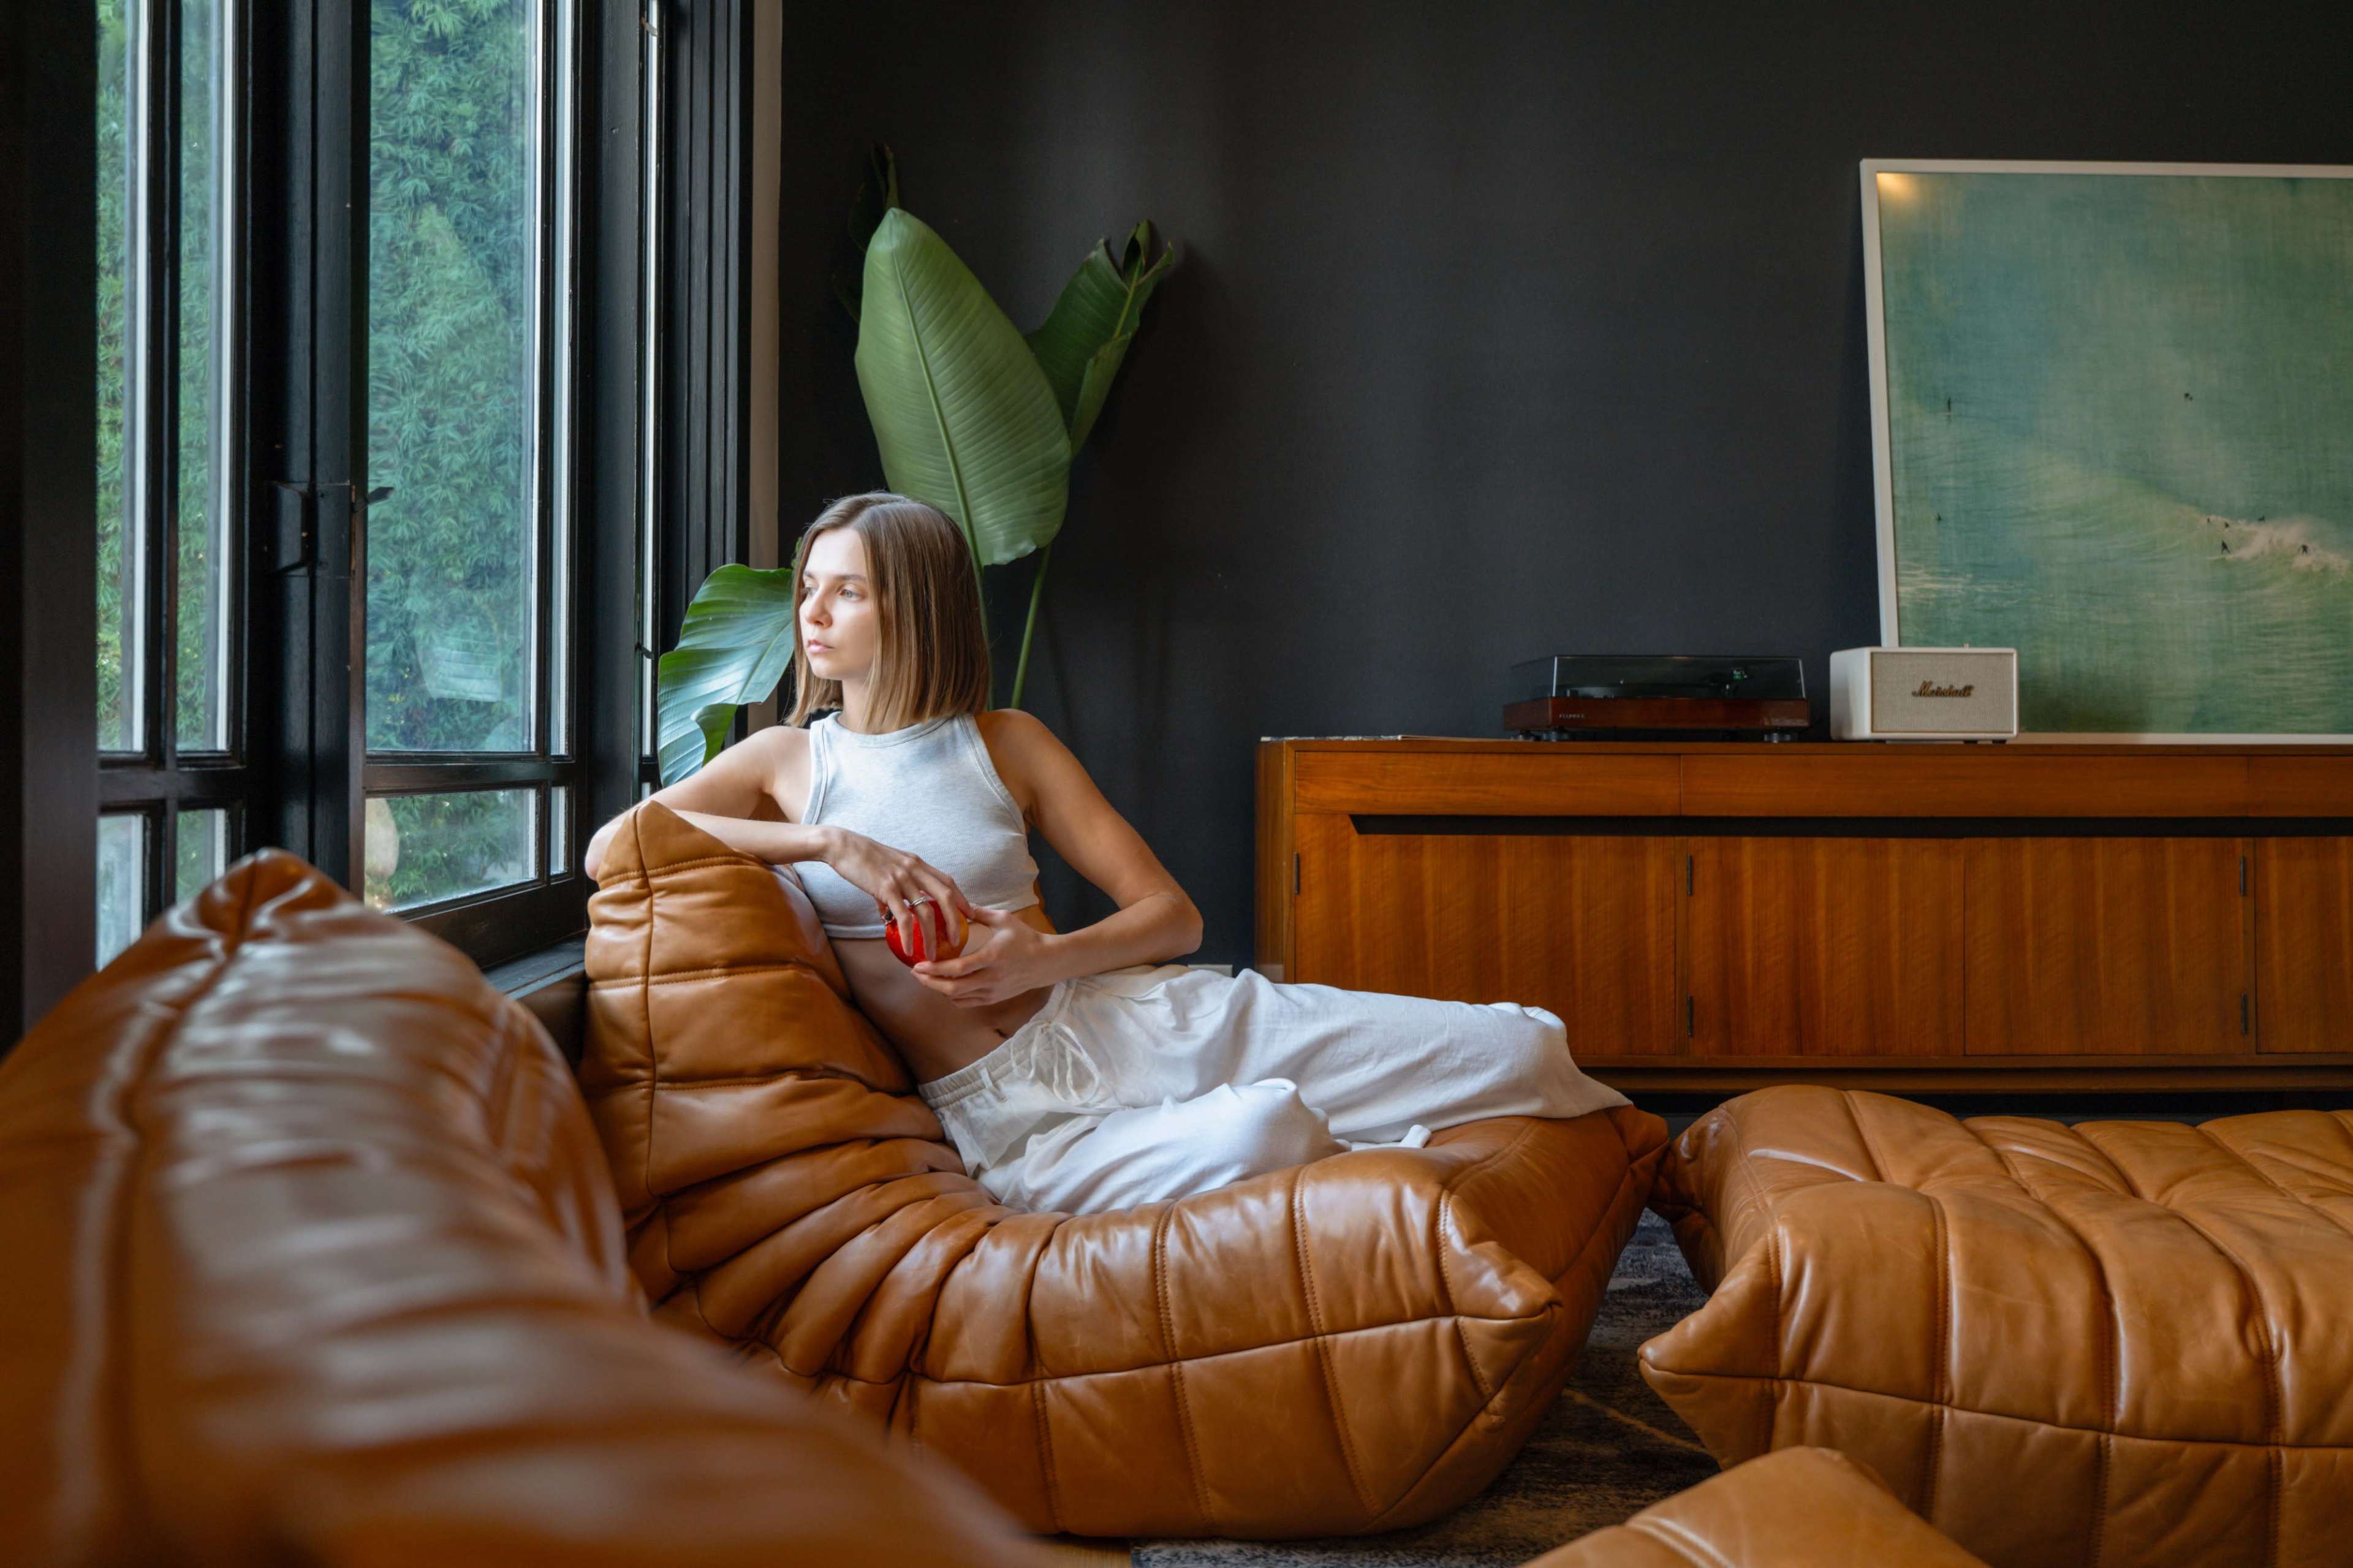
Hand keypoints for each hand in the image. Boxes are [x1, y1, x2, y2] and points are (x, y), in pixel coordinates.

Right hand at [822, 829, 976, 954]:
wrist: (842, 846)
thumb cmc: (861, 858)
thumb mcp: (885, 870)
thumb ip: (892, 891)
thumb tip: (888, 915)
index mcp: (917, 864)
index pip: (947, 882)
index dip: (961, 899)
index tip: (970, 914)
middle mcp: (915, 870)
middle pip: (946, 896)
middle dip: (955, 920)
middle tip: (957, 940)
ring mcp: (902, 879)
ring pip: (926, 911)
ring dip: (932, 936)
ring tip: (932, 954)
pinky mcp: (886, 888)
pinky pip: (903, 916)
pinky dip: (908, 935)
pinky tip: (910, 948)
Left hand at [908, 905, 1059, 1006]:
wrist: (1046, 962)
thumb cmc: (1025, 938)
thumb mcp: (1004, 919)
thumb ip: (979, 912)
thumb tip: (956, 904)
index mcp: (992, 957)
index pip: (958, 969)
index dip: (935, 969)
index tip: (919, 964)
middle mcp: (991, 979)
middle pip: (953, 989)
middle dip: (930, 983)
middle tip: (915, 973)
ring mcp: (992, 992)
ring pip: (957, 998)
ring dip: (938, 989)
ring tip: (926, 978)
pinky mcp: (993, 999)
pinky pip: (966, 1003)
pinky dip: (951, 996)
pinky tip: (944, 985)